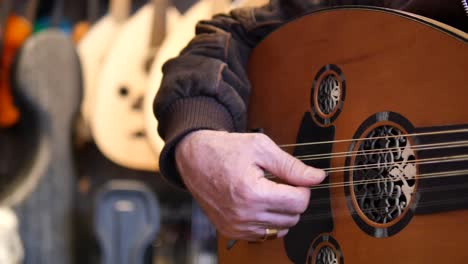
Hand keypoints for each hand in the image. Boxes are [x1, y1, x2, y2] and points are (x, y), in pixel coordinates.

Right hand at [175, 130, 325, 240]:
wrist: (194, 159)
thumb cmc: (225, 150)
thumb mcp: (261, 148)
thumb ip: (291, 166)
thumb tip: (317, 177)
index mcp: (252, 193)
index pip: (299, 202)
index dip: (303, 188)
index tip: (296, 178)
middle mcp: (243, 215)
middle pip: (292, 217)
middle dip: (293, 199)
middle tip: (281, 182)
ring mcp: (236, 226)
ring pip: (281, 228)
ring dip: (282, 211)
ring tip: (269, 191)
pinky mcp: (231, 231)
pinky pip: (264, 235)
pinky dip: (269, 221)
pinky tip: (260, 204)